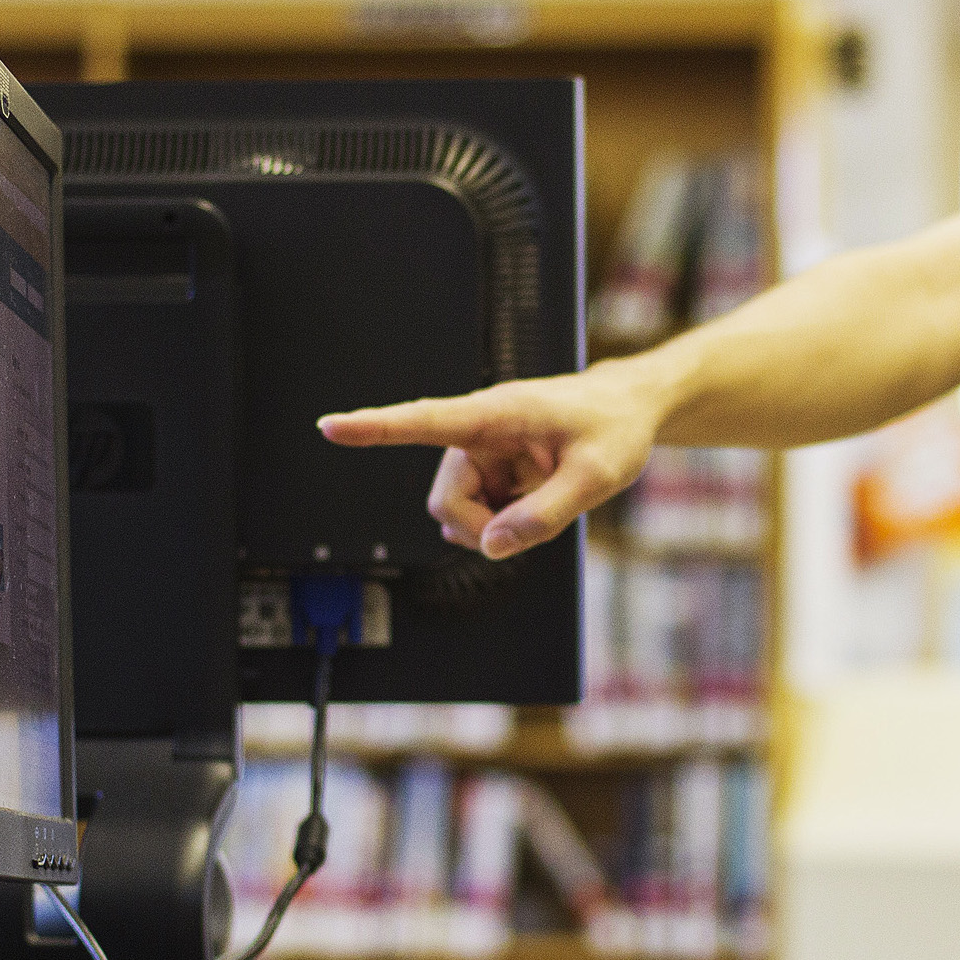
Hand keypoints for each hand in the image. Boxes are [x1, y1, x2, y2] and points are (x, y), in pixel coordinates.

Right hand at [316, 363, 668, 559]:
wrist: (629, 411)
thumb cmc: (615, 431)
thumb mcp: (596, 478)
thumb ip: (545, 516)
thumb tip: (490, 548)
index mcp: (495, 414)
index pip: (424, 420)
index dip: (375, 427)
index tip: (330, 426)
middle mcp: (477, 431)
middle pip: (446, 502)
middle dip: (481, 528)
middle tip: (534, 526)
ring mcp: (481, 453)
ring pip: (459, 513)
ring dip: (496, 524)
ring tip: (544, 500)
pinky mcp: (489, 469)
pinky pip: (479, 513)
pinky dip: (505, 520)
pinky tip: (536, 499)